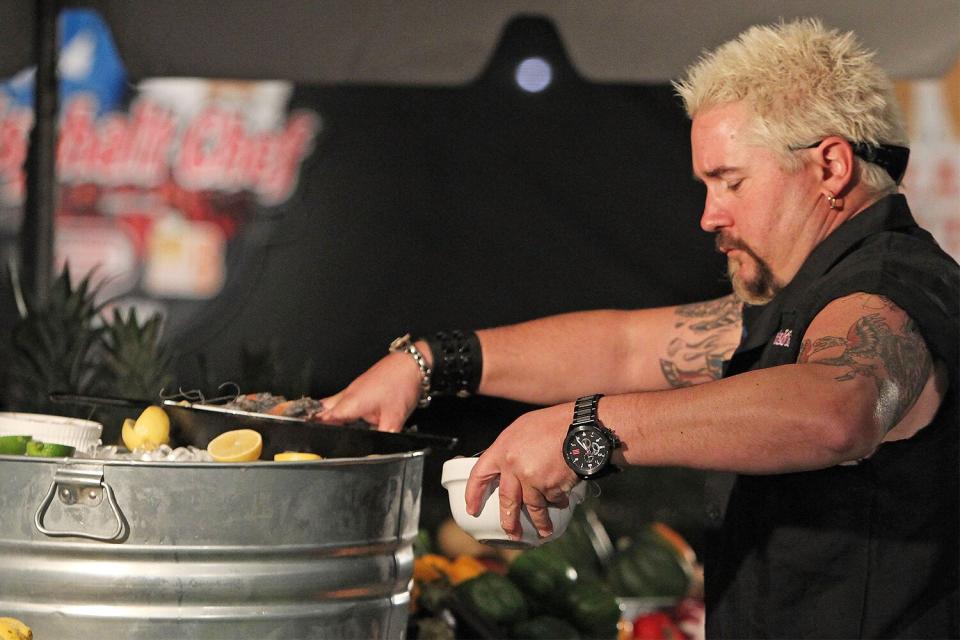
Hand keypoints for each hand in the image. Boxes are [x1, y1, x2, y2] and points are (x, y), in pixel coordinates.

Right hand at [315, 351, 423, 431]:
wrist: (412, 364)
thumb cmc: (402, 384)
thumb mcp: (394, 419)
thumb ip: (383, 437)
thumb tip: (378, 452)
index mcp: (351, 403)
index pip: (325, 419)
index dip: (315, 429)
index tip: (307, 437)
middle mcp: (348, 395)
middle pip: (324, 409)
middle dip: (315, 420)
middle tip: (309, 433)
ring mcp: (354, 389)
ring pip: (332, 403)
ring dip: (327, 414)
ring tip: (322, 429)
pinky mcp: (361, 387)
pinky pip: (343, 399)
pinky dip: (339, 409)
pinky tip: (345, 418)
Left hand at [464, 403, 580, 539]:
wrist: (580, 427)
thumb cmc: (553, 424)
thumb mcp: (522, 429)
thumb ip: (510, 449)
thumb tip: (506, 465)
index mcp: (502, 450)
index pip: (479, 475)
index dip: (473, 494)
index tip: (472, 508)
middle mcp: (513, 467)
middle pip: (507, 500)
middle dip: (509, 521)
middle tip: (511, 532)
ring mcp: (532, 479)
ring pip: (533, 507)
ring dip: (539, 522)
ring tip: (544, 531)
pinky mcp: (550, 487)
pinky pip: (552, 500)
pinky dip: (557, 502)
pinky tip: (562, 500)